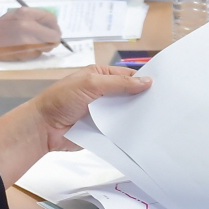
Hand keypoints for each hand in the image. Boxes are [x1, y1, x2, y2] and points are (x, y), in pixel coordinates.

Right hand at [0, 6, 61, 62]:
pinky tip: (24, 50)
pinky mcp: (24, 51)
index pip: (51, 18)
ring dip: (44, 47)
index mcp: (25, 12)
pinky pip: (38, 53)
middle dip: (53, 40)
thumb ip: (33, 19)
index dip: (54, 26)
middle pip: (54, 34)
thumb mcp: (15, 16)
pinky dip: (35, 53)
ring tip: (32, 46)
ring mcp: (26, 39)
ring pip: (48, 45)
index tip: (51, 31)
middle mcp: (27, 24)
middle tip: (47, 43)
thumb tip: (51, 25)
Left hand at [0, 66, 151, 184]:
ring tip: (159, 119)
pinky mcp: (101, 129)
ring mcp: (102, 112)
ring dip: (136, 116)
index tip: (162, 87)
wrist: (43, 128)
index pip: (127, 76)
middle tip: (165, 104)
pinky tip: (143, 133)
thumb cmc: (60, 100)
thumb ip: (119, 84)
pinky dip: (128, 131)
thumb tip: (147, 81)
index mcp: (100, 76)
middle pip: (129, 95)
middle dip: (142, 99)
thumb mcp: (91, 84)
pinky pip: (118, 130)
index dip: (143, 80)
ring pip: (125, 113)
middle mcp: (103, 93)